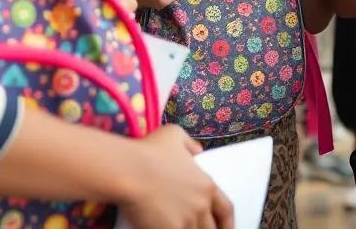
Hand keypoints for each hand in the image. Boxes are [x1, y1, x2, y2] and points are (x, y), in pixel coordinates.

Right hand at [118, 125, 232, 228]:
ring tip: (180, 227)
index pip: (226, 210)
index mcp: (207, 186)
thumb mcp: (175, 135)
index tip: (224, 228)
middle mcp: (200, 205)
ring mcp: (185, 221)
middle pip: (210, 228)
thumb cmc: (148, 151)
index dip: (227, 223)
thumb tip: (197, 152)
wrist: (127, 170)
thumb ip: (190, 145)